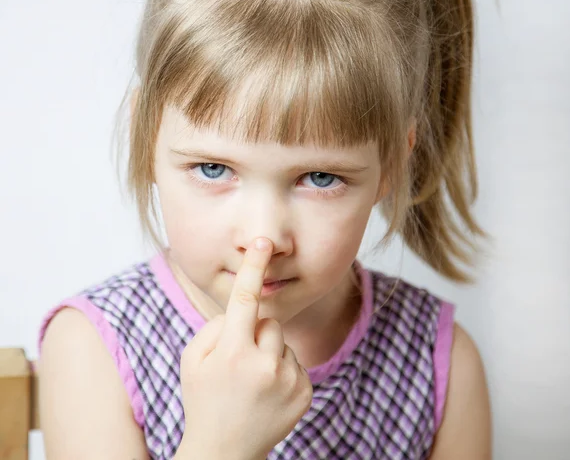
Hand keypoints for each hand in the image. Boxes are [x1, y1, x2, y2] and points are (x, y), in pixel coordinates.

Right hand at [178, 237, 313, 459]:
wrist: (224, 453)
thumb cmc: (203, 398)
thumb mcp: (191, 359)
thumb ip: (214, 326)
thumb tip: (243, 312)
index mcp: (232, 353)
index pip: (244, 298)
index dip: (253, 266)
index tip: (263, 241)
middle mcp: (264, 365)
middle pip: (267, 321)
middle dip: (254, 332)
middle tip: (238, 362)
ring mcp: (288, 381)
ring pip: (282, 340)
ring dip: (269, 350)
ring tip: (253, 380)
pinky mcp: (305, 393)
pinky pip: (295, 360)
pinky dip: (282, 369)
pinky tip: (267, 392)